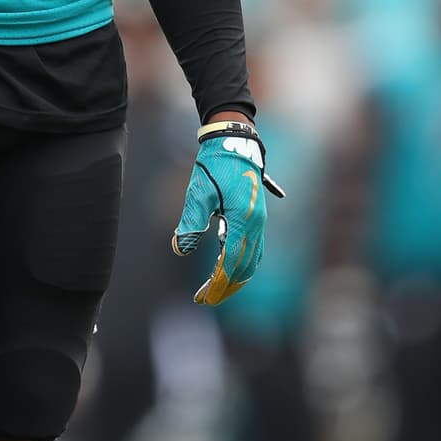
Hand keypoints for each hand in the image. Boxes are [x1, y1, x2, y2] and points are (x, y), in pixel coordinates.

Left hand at [172, 120, 283, 305]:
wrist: (234, 141)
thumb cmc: (215, 166)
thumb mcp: (198, 194)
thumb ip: (191, 223)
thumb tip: (181, 249)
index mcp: (244, 219)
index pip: (231, 262)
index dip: (218, 283)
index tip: (203, 298)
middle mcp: (257, 223)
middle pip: (245, 266)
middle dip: (226, 286)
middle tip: (206, 299)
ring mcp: (260, 220)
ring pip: (252, 258)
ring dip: (235, 277)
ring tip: (216, 289)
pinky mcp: (257, 216)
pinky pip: (253, 247)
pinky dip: (241, 262)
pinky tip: (226, 267)